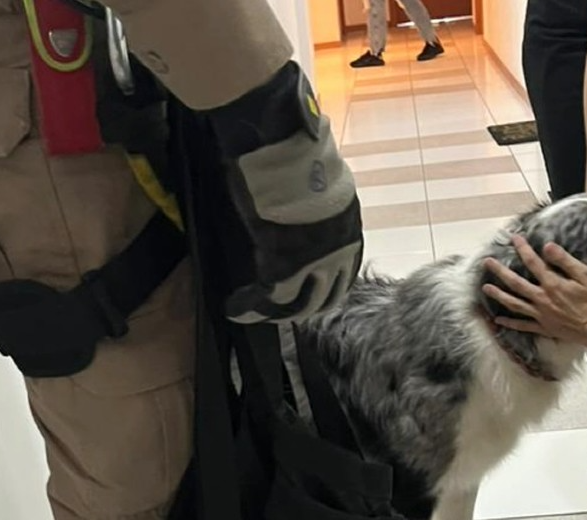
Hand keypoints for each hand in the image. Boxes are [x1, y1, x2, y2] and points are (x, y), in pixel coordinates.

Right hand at [206, 61, 363, 323]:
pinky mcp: (288, 264)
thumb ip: (311, 208)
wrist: (279, 140)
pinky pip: (272, 298)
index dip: (322, 287)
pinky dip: (252, 307)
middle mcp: (342, 247)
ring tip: (252, 310)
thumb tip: (296, 213)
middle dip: (301, 307)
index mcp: (349, 225)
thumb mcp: (314, 186)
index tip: (302, 292)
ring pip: (301, 302)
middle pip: (327, 296)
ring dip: (275, 312)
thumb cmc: (289, 151)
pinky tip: (236, 307)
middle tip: (276, 310)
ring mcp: (318, 258)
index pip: (343, 272)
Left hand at [482, 235, 586, 346]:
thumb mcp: (586, 276)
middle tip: (487, 262)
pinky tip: (498, 320)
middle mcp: (542, 299)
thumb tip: (547, 246)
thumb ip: (565, 261)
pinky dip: (509, 323)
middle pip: (516, 283)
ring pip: (514, 304)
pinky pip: (522, 326)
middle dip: (500, 271)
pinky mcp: (543, 328)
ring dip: (499, 295)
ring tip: (485, 288)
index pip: (533, 262)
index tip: (514, 238)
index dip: (522, 249)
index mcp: (552, 284)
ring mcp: (540, 315)